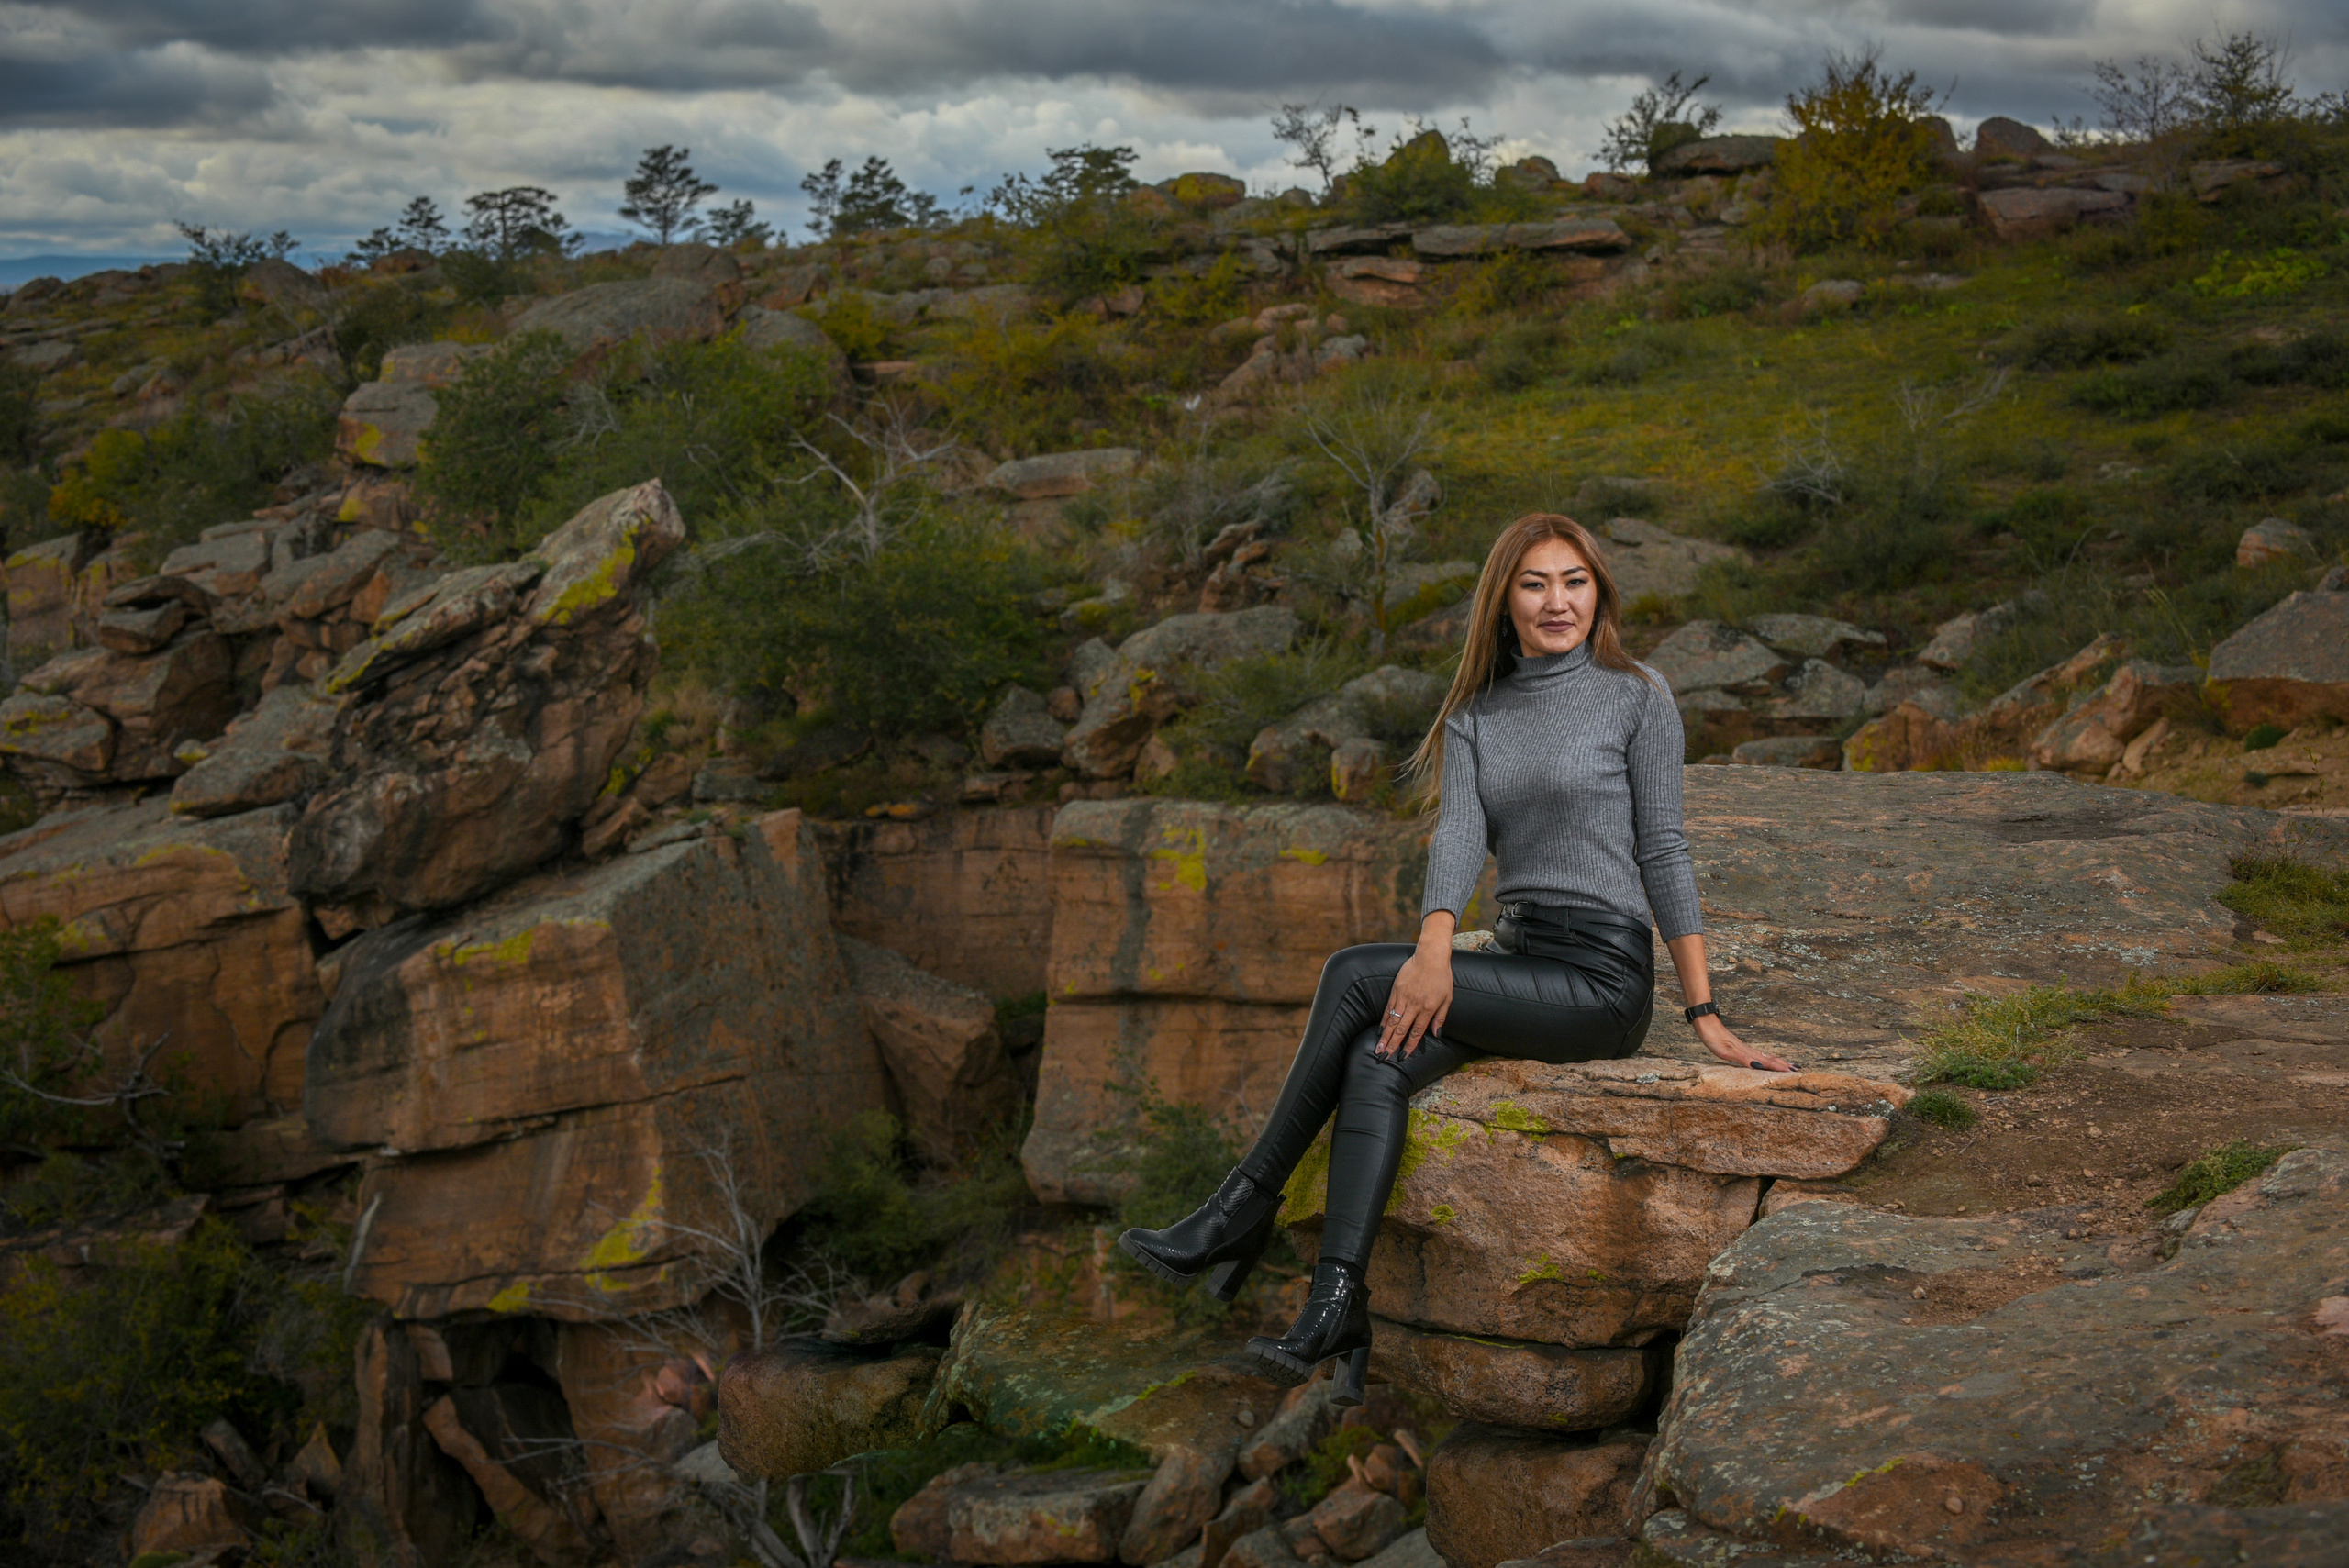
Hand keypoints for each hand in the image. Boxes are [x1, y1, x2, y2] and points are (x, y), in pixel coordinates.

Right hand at [1379, 940, 1452, 1058]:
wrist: (1430, 956)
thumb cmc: (1442, 976)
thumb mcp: (1448, 998)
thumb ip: (1440, 1017)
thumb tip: (1437, 1034)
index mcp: (1428, 1008)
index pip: (1417, 1032)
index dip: (1410, 1045)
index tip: (1403, 1057)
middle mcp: (1414, 1004)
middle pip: (1401, 1029)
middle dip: (1392, 1045)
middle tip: (1384, 1057)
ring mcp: (1403, 997)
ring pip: (1392, 1021)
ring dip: (1385, 1036)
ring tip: (1378, 1048)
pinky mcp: (1396, 990)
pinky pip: (1389, 1008)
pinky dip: (1384, 1020)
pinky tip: (1380, 1030)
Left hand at [1695, 1013, 1795, 1072]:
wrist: (1704, 1022)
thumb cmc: (1713, 1037)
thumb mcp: (1726, 1051)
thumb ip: (1743, 1058)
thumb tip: (1759, 1066)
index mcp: (1747, 1052)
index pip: (1767, 1062)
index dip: (1780, 1067)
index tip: (1794, 1072)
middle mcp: (1748, 1050)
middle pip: (1769, 1058)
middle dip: (1782, 1064)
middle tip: (1797, 1069)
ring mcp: (1743, 1047)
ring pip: (1764, 1055)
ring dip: (1776, 1061)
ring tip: (1786, 1064)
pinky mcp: (1737, 1046)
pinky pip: (1756, 1054)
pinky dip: (1764, 1057)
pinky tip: (1763, 1058)